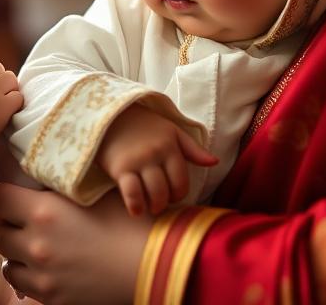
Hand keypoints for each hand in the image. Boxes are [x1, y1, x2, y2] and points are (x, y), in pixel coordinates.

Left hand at [0, 184, 150, 304]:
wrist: (158, 265)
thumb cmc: (132, 222)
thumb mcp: (93, 194)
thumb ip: (60, 190)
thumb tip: (40, 184)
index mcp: (43, 211)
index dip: (0, 194)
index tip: (11, 195)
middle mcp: (36, 245)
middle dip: (7, 225)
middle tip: (24, 220)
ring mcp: (43, 277)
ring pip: (6, 264)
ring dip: (16, 253)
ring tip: (36, 246)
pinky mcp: (53, 300)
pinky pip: (23, 288)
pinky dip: (30, 277)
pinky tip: (49, 268)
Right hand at [96, 103, 216, 215]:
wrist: (110, 115)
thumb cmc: (143, 125)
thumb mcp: (170, 131)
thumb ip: (192, 148)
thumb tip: (215, 162)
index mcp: (171, 145)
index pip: (182, 181)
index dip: (179, 194)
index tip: (171, 194)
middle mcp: (156, 153)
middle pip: (168, 191)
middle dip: (165, 202)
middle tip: (159, 202)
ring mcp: (138, 161)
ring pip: (153, 195)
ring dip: (153, 206)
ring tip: (149, 205)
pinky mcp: (120, 167)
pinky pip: (132, 194)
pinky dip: (136, 206)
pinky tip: (135, 209)